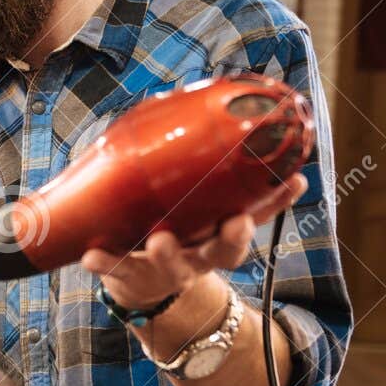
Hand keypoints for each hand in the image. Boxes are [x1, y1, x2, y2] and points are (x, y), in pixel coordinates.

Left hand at [81, 175, 307, 310]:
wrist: (143, 285)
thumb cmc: (175, 229)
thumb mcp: (198, 207)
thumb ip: (204, 169)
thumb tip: (198, 101)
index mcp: (221, 233)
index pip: (258, 217)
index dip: (278, 202)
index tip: (294, 181)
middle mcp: (200, 254)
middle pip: (225, 251)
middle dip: (232, 237)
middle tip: (235, 222)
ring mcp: (167, 268)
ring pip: (173, 265)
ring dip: (168, 253)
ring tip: (161, 240)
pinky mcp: (131, 275)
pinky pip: (117, 270)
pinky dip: (105, 263)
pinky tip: (91, 256)